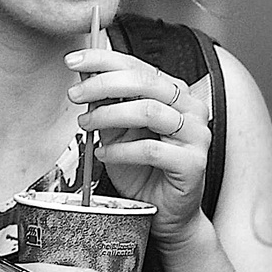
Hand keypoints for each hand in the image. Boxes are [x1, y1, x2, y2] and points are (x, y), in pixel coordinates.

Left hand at [65, 47, 211, 244]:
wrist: (164, 212)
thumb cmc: (142, 169)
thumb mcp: (117, 131)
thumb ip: (107, 104)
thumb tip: (83, 76)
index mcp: (175, 93)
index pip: (139, 66)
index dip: (105, 60)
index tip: (75, 61)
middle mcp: (191, 108)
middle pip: (146, 82)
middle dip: (103, 84)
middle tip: (75, 94)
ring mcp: (196, 135)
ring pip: (149, 112)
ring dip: (108, 116)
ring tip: (86, 126)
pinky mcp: (194, 163)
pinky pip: (151, 149)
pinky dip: (120, 150)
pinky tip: (104, 154)